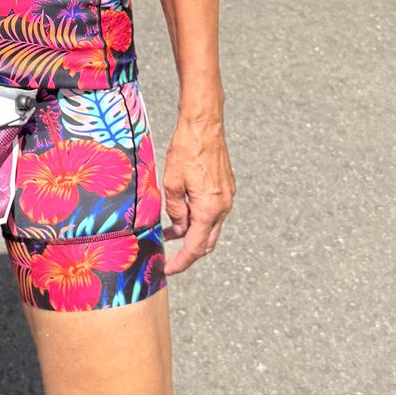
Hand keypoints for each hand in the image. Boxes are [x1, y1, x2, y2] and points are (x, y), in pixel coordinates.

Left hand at [160, 110, 235, 274]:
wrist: (204, 125)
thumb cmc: (187, 149)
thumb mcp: (171, 183)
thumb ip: (175, 210)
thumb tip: (178, 227)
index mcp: (209, 208)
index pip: (195, 246)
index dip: (181, 262)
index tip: (168, 269)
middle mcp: (223, 206)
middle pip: (207, 242)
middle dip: (188, 253)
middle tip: (169, 258)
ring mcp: (227, 197)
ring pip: (211, 227)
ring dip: (193, 234)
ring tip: (170, 233)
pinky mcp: (226, 188)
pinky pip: (213, 213)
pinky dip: (199, 220)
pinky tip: (183, 215)